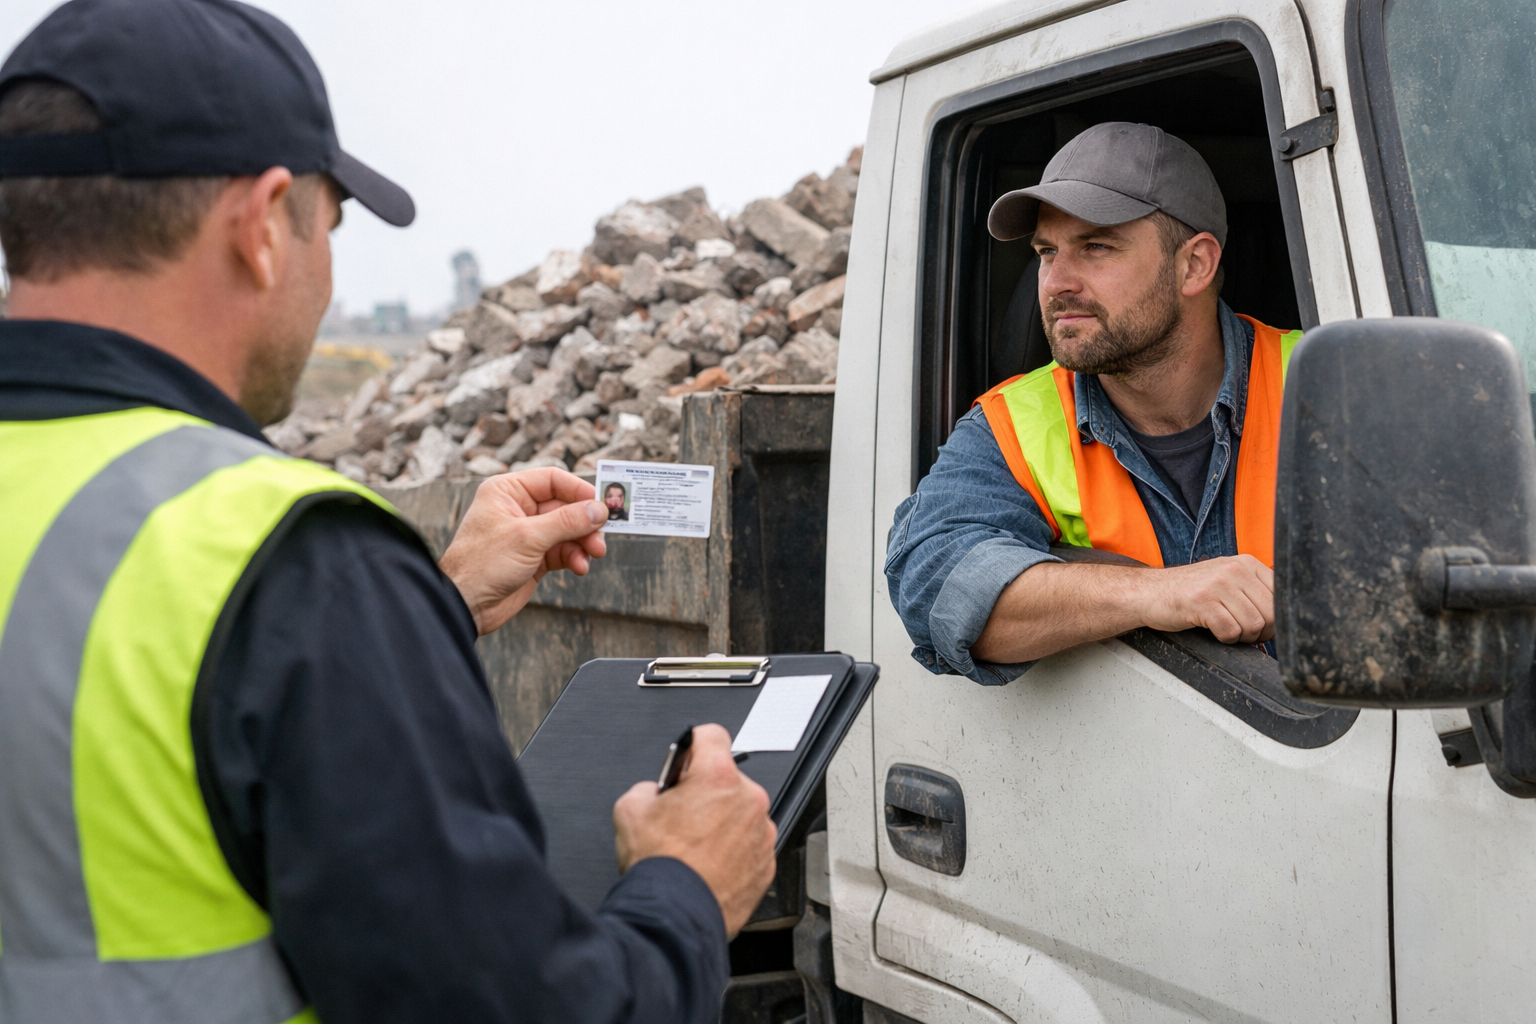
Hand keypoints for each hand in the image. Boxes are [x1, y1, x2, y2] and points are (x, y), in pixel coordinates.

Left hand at [438, 467, 608, 634]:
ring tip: (593, 554)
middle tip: (601, 536)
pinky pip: (563, 551)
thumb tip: (598, 509)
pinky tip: (579, 567)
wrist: (465, 605)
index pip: (552, 480)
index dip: (579, 491)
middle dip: (585, 522)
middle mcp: (518, 509)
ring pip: (568, 531)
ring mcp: (527, 534)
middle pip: (565, 507)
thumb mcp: (528, 537)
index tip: (602, 504)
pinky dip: (574, 557)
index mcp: (508, 492)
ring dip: (583, 542)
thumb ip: (567, 521)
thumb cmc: (482, 564)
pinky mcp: (534, 558)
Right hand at [612, 724, 776, 936]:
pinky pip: (749, 845)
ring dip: (722, 823)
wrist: (675, 915)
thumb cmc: (658, 866)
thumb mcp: (630, 809)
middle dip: (706, 792)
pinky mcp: (766, 863)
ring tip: (694, 848)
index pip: (713, 735)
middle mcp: (748, 800)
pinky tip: (708, 865)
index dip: (694, 745)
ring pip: (741, 814)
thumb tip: (657, 792)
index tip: (688, 758)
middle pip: (727, 779)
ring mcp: (762, 833)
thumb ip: (649, 787)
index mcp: (718, 777)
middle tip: (682, 816)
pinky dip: (733, 851)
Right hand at [1136, 553, 1273, 643]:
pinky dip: (1224, 639)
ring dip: (1241, 637)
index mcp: (1246, 563)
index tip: (1259, 624)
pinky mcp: (1202, 602)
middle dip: (1259, 632)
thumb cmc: (1190, 592)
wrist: (1150, 592)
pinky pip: (1230, 632)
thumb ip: (1254, 590)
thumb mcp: (1226, 580)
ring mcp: (1218, 584)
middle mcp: (1235, 570)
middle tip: (1241, 632)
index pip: (1282, 596)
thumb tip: (1284, 617)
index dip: (1275, 618)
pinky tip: (1212, 629)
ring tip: (1225, 629)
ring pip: (1253, 625)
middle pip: (1271, 614)